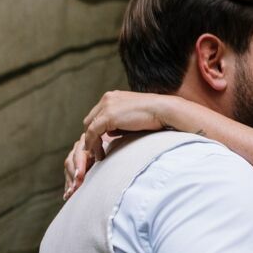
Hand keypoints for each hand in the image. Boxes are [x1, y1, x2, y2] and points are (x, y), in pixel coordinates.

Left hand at [63, 90, 184, 198]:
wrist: (163, 110)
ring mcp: (106, 106)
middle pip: (90, 120)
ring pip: (89, 126)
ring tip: (98, 156)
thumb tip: (110, 134)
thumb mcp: (132, 119)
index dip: (96, 130)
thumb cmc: (153, 116)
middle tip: (97, 151)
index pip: (97, 114)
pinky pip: (93, 132)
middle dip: (91, 136)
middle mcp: (107, 98)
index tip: (100, 144)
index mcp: (113, 97)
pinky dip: (93, 144)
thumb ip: (119, 125)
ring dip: (91, 142)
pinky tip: (99, 154)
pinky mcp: (108, 116)